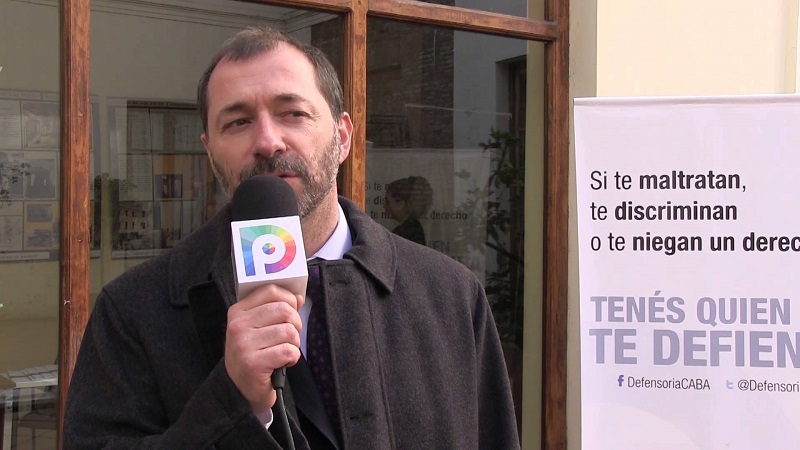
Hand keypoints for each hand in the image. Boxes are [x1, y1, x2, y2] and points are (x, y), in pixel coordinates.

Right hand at [224, 284, 303, 414]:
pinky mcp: (253, 363)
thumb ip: (276, 309)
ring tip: (283, 351)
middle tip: (289, 336)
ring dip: (294, 344)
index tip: (292, 309)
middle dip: (295, 324)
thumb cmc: (253, 354)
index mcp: (238, 311)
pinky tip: (283, 362)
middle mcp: (238, 326)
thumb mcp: (258, 328)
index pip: (270, 291)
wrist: (239, 389)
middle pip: (284, 310)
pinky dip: (292, 358)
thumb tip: (298, 297)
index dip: (289, 298)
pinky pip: (288, 351)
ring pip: (289, 331)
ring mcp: (244, 344)